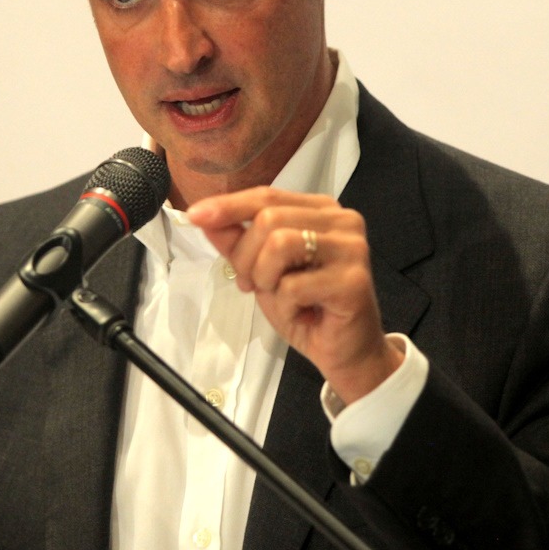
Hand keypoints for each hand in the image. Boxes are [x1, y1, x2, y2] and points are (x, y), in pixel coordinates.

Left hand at [187, 186, 402, 403]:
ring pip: (279, 244)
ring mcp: (351, 247)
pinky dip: (285, 305)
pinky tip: (301, 313)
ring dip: (264, 278)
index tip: (195, 215)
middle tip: (251, 284)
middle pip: (268, 219)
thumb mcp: (261, 272)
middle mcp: (341, 220)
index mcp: (320, 210)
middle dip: (245, 256)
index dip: (229, 206)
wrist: (346, 353)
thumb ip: (237, 242)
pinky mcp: (353, 279)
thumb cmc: (307, 310)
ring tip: (278, 296)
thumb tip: (204, 217)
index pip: (267, 196)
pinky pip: (294, 285)